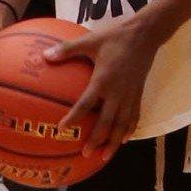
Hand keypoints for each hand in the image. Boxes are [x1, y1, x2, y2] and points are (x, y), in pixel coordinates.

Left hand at [49, 13, 160, 155]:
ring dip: (114, 142)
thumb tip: (45, 55)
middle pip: (107, 123)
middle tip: (86, 154)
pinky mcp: (138, 93)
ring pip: (122, 124)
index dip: (74, 118)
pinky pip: (134, 116)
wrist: (145, 34)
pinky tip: (125, 139)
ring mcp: (130, 95)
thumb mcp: (90, 40)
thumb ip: (68, 49)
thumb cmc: (115, 37)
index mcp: (102, 81)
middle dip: (97, 140)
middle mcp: (117, 92)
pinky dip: (130, 129)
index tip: (62, 129)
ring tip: (105, 156)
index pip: (86, 104)